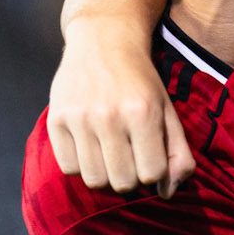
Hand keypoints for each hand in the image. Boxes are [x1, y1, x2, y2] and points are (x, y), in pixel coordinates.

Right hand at [48, 21, 194, 196]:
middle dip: (130, 177)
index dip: (154, 174)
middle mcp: (108, 116)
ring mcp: (79, 118)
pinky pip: (68, 168)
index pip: (152, 175)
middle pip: (122, 183)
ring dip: (105, 175)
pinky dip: (81, 166)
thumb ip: (178, 154)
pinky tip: (89, 147)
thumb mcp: (168, 112)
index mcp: (142, 113)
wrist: (103, 40)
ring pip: (94, 180)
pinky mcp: (55, 119)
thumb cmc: (141, 82)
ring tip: (110, 154)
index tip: (150, 158)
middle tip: (129, 157)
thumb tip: (167, 194)